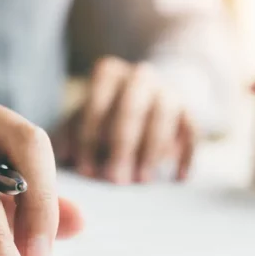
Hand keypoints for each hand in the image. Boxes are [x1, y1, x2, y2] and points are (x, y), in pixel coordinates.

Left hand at [54, 57, 196, 183]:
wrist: (147, 96)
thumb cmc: (106, 115)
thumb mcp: (84, 119)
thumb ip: (70, 135)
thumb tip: (62, 157)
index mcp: (108, 74)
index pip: (96, 103)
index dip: (89, 139)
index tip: (86, 171)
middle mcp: (140, 77)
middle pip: (131, 109)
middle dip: (122, 147)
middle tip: (115, 180)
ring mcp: (168, 92)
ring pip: (163, 118)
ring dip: (152, 151)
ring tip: (142, 180)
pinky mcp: (189, 111)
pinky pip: (192, 131)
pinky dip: (187, 155)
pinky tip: (178, 178)